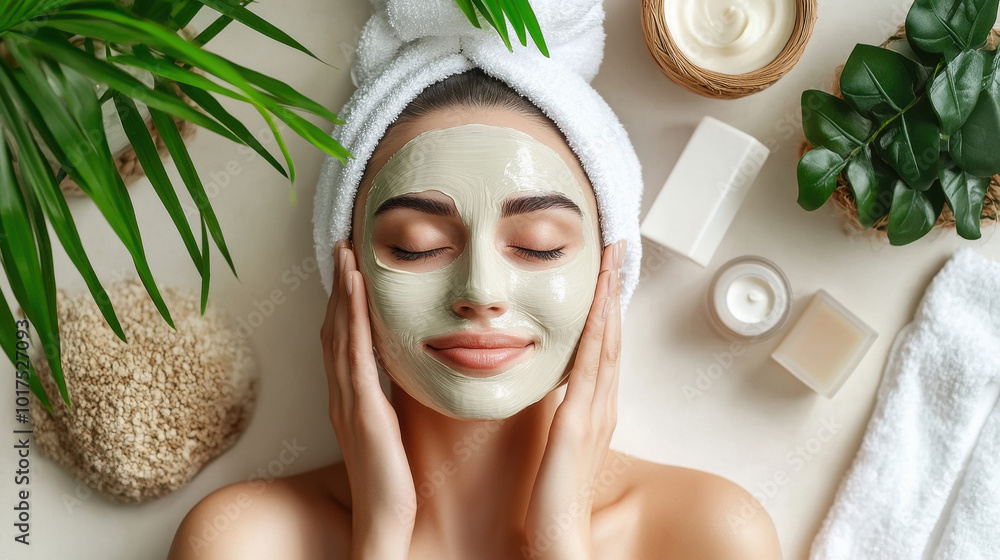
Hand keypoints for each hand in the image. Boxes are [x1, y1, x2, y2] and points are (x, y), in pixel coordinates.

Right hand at [320, 239, 415, 559]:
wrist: (384, 520)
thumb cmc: (393, 482)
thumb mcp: (390, 433)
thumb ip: (390, 403)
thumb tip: (404, 376)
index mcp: (349, 399)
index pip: (342, 340)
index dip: (343, 302)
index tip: (349, 269)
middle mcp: (341, 394)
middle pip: (335, 328)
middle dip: (339, 286)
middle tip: (343, 247)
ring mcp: (347, 400)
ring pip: (340, 333)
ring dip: (343, 290)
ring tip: (347, 253)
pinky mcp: (361, 409)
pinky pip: (355, 353)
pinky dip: (353, 315)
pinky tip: (357, 287)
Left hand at [522, 239, 625, 559]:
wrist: (557, 541)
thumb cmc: (553, 501)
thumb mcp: (557, 446)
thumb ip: (559, 418)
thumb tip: (548, 391)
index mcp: (594, 409)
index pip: (603, 346)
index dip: (606, 306)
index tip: (603, 270)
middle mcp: (601, 405)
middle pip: (612, 334)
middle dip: (614, 288)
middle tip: (616, 246)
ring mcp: (594, 411)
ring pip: (607, 341)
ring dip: (610, 296)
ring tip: (612, 257)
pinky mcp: (579, 422)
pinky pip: (592, 366)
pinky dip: (598, 329)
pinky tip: (599, 302)